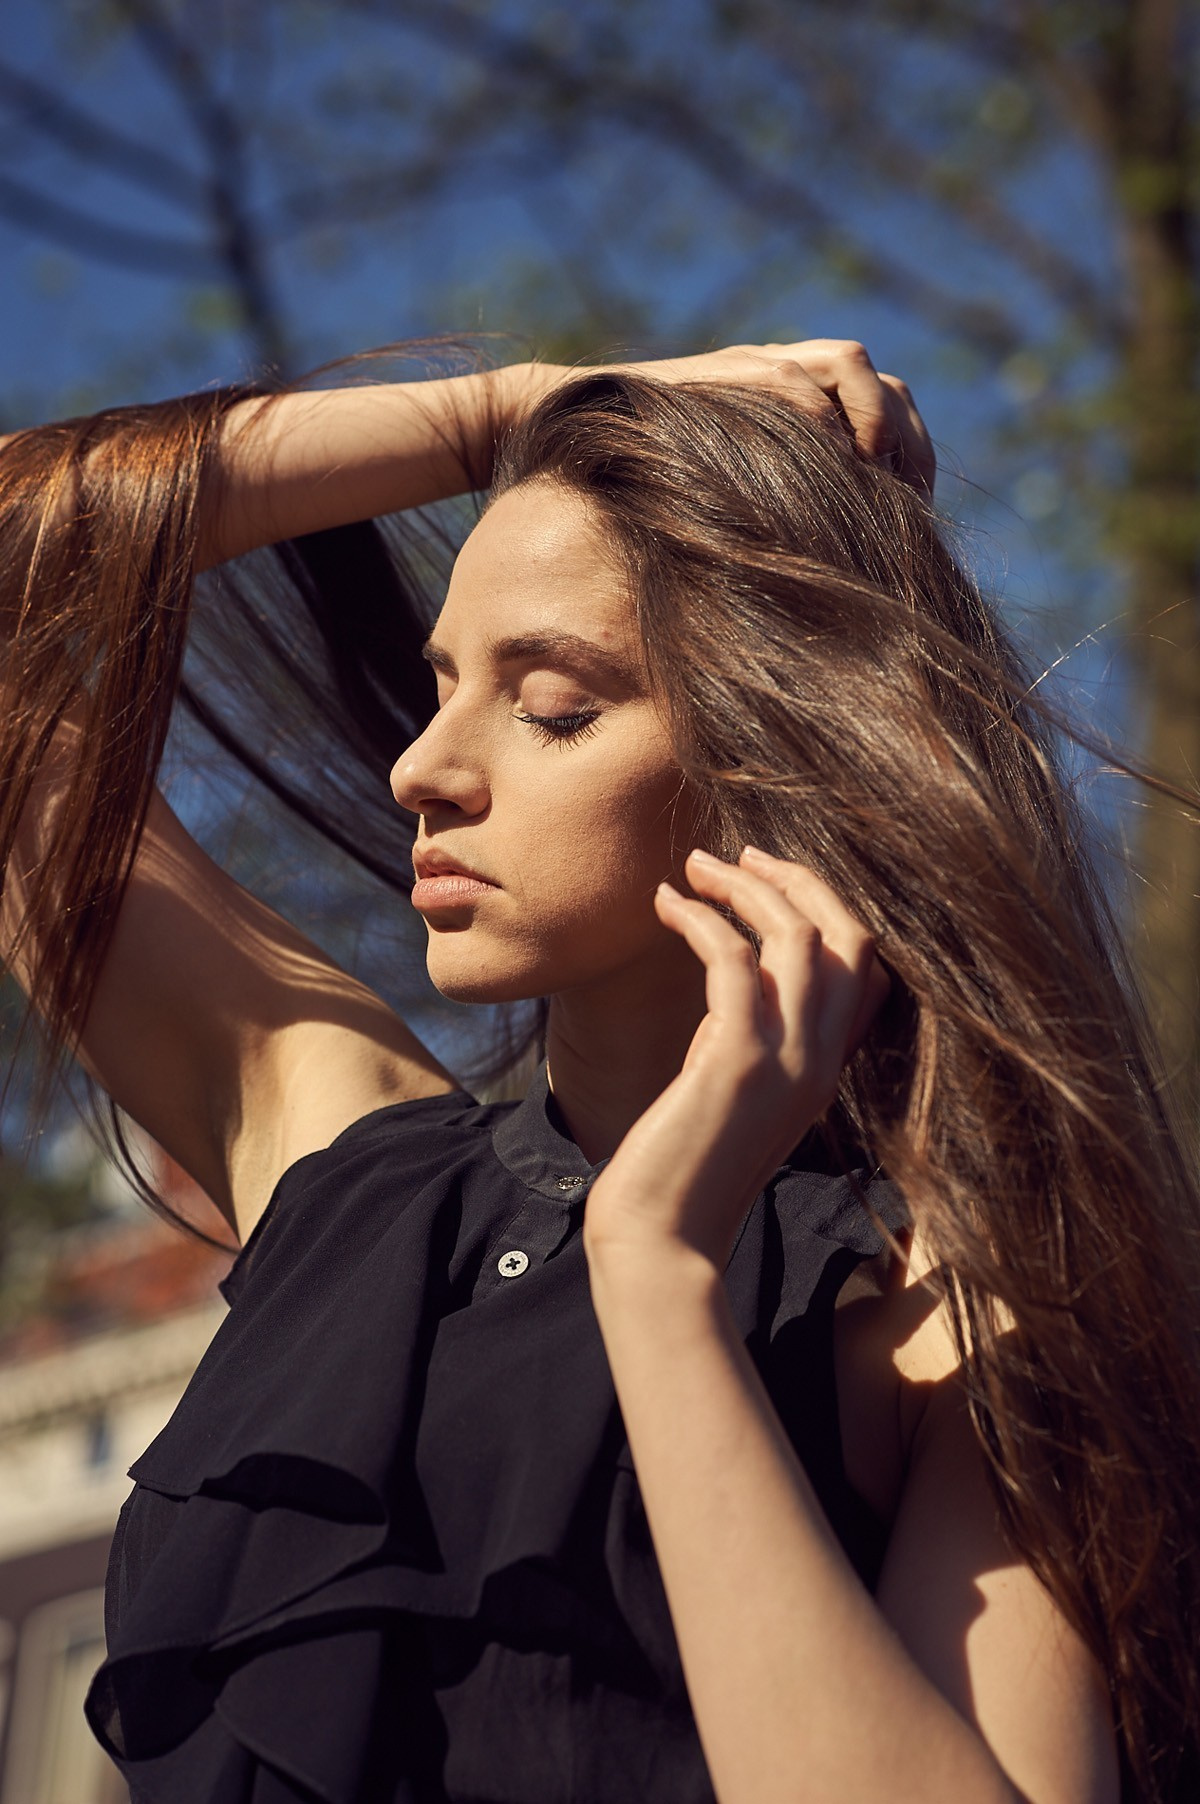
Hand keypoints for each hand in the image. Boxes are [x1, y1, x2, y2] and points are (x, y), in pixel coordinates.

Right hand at [501, 340, 935, 497]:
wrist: (576, 435)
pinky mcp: (729, 372)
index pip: (893, 415)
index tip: (920, 515)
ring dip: (874, 420)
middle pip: (887, 389)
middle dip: (908, 444)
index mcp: (805, 412)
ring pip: (851, 364)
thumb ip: (781, 518)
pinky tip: (832, 462)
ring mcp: (762, 368)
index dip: (917, 460)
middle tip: (908, 500)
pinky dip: (823, 417)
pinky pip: (795, 380)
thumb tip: (837, 582)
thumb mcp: (732, 506)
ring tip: (876, 475)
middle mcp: (791, 379)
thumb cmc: (648, 487)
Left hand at [582, 845, 890, 1273]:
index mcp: (826, 1069)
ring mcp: (787, 1062)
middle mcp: (822, 1062)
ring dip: (745, 887)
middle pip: (847, 935)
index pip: (867, 968)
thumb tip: (733, 967)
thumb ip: (746, 1033)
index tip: (771, 878)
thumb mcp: (731, 1088)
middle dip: (796, 879)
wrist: (662, 1237)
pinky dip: (702, 920)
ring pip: (798, 936)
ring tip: (694, 867)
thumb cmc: (682, 1168)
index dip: (827, 908)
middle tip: (740, 852)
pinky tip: (667, 906)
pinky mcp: (738, 1063)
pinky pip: (736, 961)